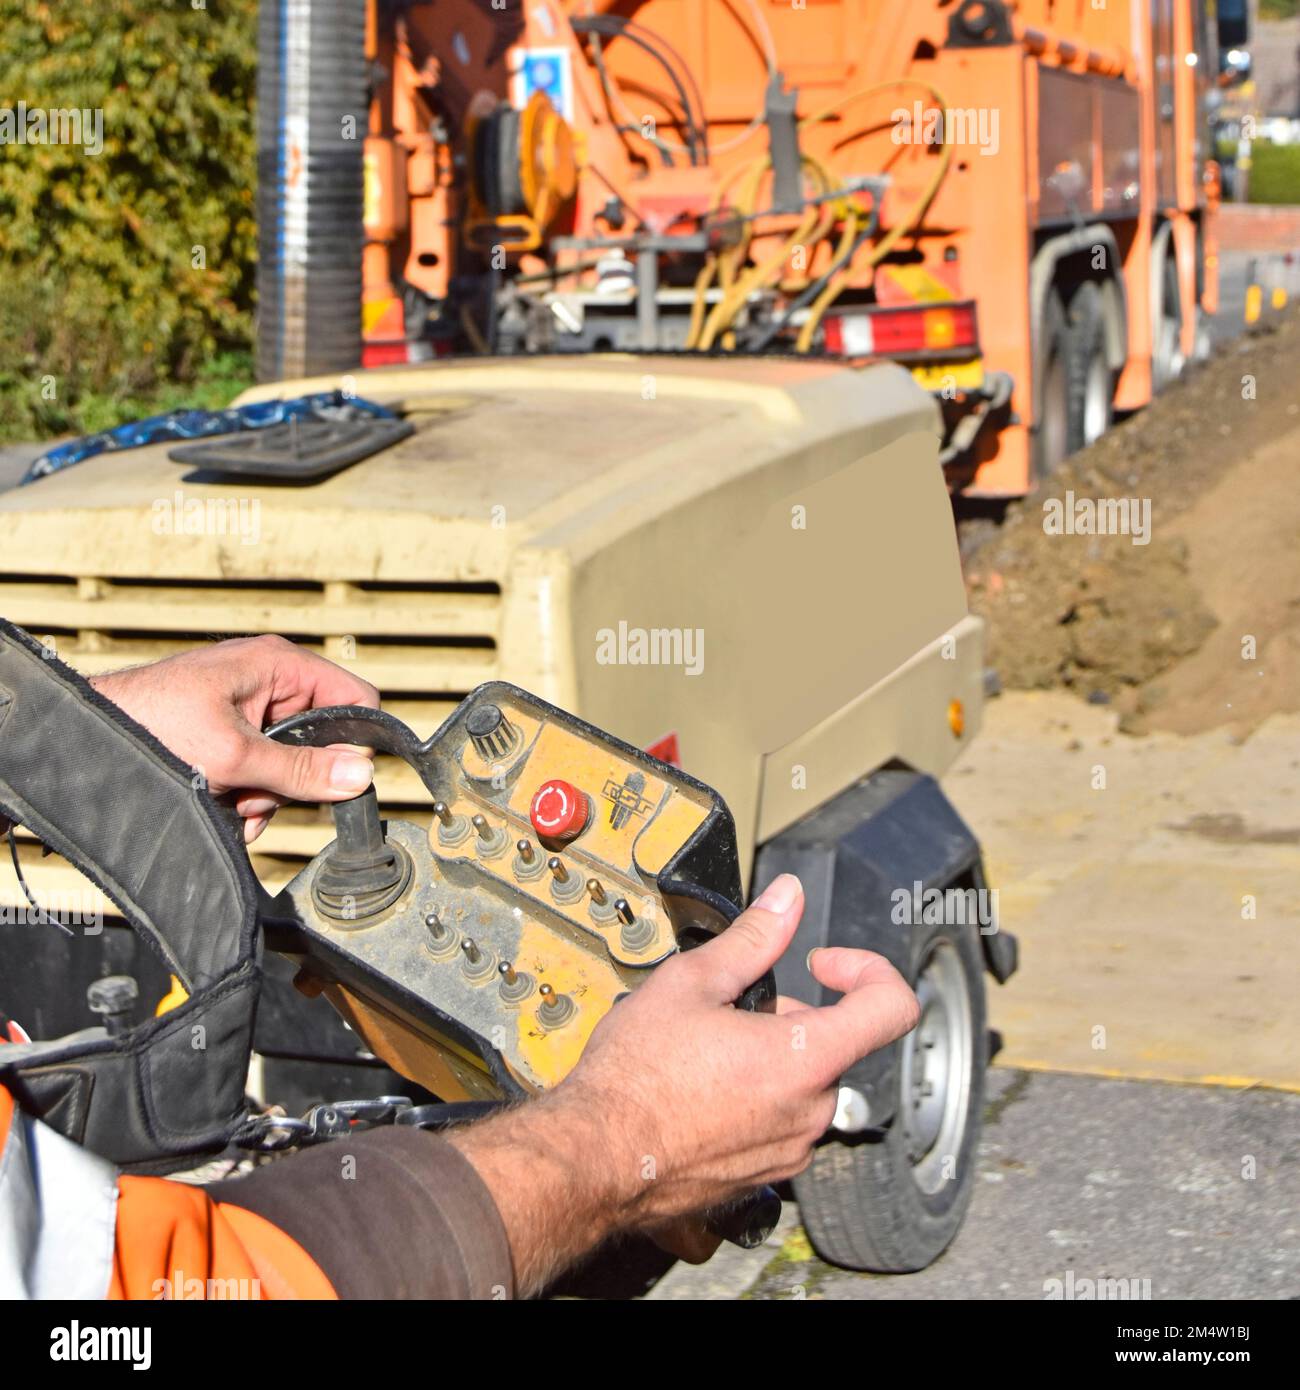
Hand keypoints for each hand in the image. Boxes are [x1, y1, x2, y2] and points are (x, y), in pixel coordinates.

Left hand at [90, 635, 379, 841]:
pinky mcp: (229, 736)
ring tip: (227, 800)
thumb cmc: (150, 726)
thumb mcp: (235, 755)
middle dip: (293, 779)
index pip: (354, 698)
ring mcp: (249, 711)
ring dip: (265, 795)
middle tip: (257, 791)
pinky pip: (262, 772)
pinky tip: (219, 803)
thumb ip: (301, 770)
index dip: (354, 741)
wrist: (84, 742)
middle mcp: (270, 683)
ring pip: (290, 765)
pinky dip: (245, 796)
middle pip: (321, 741)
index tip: (335, 778)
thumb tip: (361, 776)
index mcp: (280, 665)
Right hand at [448, 873, 918, 1293]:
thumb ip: (754, 938)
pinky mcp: (765, 1176)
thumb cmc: (635, 1078)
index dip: (866, 969)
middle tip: (729, 1010)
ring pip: (803, 1085)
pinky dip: (754, 1099)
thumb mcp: (692, 982)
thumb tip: (786, 898)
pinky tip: (701, 1091)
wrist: (594, 1158)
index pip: (891, 1008)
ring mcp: (789, 1150)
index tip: (824, 963)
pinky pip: (779, 1123)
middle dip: (789, 1017)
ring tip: (706, 1052)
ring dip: (770, 1059)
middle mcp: (809, 1112)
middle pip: (831, 1044)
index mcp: (804, 1060)